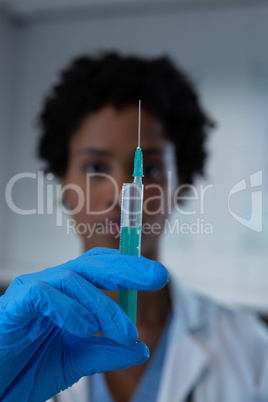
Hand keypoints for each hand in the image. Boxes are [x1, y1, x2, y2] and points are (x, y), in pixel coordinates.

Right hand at [0, 247, 167, 400]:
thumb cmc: (26, 367)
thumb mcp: (75, 361)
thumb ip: (106, 351)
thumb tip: (141, 347)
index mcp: (68, 293)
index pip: (100, 268)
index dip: (128, 267)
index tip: (157, 275)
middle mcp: (53, 284)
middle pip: (93, 264)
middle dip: (128, 269)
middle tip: (158, 276)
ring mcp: (34, 289)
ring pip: (74, 280)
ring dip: (104, 306)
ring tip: (124, 332)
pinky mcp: (16, 301)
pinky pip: (46, 295)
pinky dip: (70, 310)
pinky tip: (86, 330)